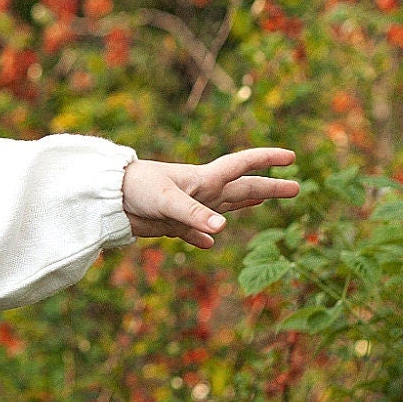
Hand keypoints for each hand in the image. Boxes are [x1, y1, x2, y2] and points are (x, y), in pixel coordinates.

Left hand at [121, 148, 298, 251]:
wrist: (105, 199)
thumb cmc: (135, 189)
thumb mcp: (166, 200)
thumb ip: (194, 216)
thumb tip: (222, 232)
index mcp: (203, 179)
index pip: (242, 166)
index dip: (266, 160)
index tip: (291, 158)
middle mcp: (200, 192)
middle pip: (243, 189)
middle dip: (269, 188)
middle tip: (296, 187)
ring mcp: (187, 209)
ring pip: (224, 208)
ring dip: (244, 206)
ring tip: (262, 202)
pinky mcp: (172, 224)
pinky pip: (194, 233)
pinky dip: (202, 238)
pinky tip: (209, 243)